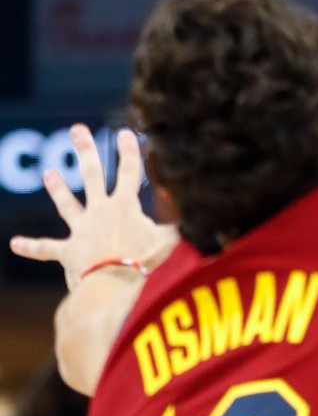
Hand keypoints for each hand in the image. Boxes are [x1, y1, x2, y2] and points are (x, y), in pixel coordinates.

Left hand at [9, 125, 177, 291]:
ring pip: (68, 205)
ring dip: (58, 189)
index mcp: (125, 206)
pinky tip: (15, 243)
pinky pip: (47, 249)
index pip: (130, 172)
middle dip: (86, 150)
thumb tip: (201, 214)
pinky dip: (32, 246)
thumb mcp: (170, 241)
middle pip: (92, 175)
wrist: (112, 285)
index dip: (129, 152)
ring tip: (48, 174)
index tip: (125, 133)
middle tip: (77, 130)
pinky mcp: (69, 252)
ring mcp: (82, 231)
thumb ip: (181, 226)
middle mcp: (100, 212)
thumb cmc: (144, 264)